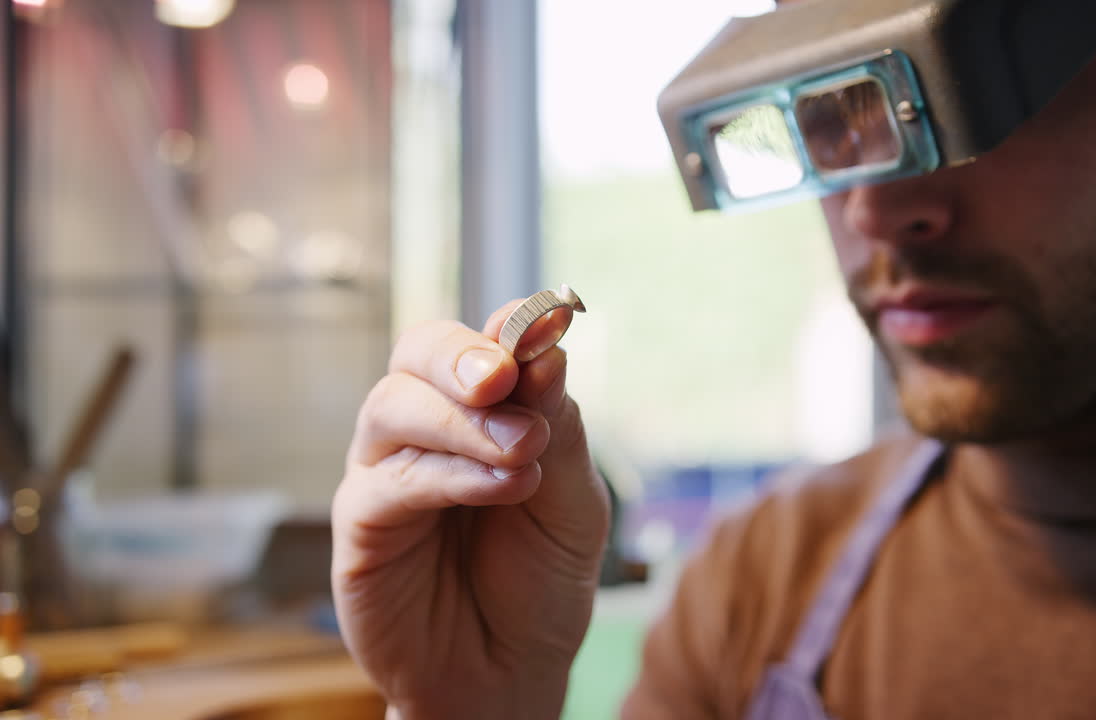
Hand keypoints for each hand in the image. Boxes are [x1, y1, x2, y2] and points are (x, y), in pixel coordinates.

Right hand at [331, 300, 610, 719]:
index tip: (550, 320)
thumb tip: (548, 349)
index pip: (482, 341)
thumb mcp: (574, 500)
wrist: (511, 670)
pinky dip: (449, 475)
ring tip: (526, 451)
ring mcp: (385, 472)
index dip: (511, 324)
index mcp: (480, 409)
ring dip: (464, 422)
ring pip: (393, 407)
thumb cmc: (540, 579)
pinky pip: (389, 482)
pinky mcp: (361, 526)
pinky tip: (504, 485)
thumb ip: (560, 427)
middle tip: (506, 376)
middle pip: (418, 354)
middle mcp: (425, 427)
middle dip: (463, 356)